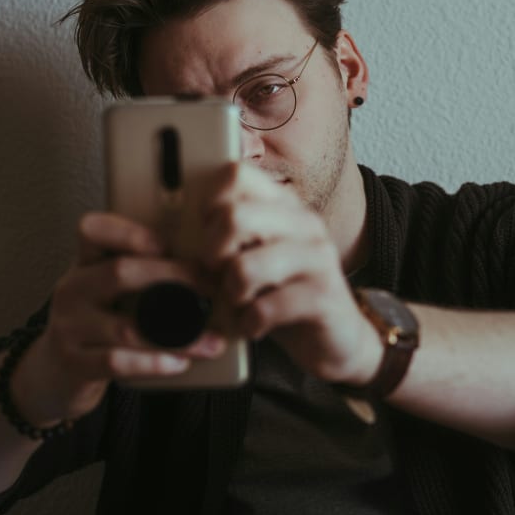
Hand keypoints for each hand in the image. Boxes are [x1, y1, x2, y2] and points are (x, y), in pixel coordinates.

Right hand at [12, 212, 226, 425]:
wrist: (54, 373)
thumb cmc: (96, 325)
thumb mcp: (108, 292)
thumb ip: (141, 276)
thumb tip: (205, 270)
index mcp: (84, 264)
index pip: (92, 230)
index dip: (130, 232)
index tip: (166, 244)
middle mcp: (72, 289)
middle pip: (119, 272)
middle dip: (173, 279)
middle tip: (210, 288)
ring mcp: (69, 327)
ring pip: (127, 328)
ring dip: (178, 336)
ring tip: (211, 340)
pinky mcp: (73, 363)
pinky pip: (117, 361)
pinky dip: (153, 363)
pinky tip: (179, 363)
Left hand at [198, 163, 381, 384]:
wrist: (337, 340)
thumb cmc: (284, 296)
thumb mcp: (254, 258)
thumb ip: (227, 238)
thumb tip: (177, 233)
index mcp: (283, 205)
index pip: (235, 174)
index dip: (209, 205)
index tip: (211, 235)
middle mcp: (303, 223)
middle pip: (233, 217)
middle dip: (212, 254)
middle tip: (219, 275)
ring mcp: (317, 257)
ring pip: (244, 268)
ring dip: (230, 294)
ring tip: (240, 303)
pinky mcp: (323, 296)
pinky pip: (264, 309)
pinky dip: (249, 323)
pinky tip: (256, 325)